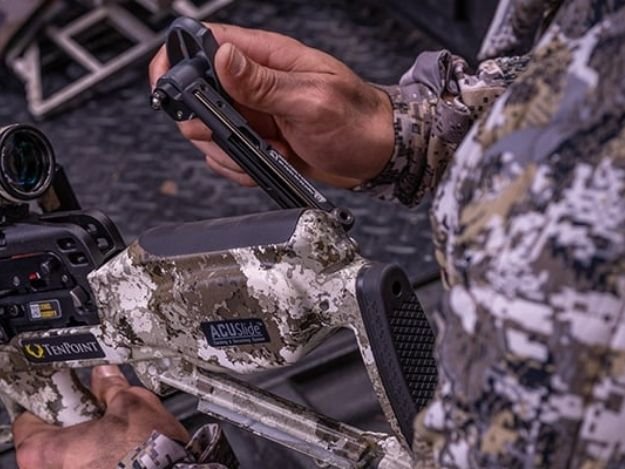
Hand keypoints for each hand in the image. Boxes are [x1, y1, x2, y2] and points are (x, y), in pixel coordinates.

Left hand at [13, 365, 188, 468]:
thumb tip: (106, 376)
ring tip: (115, 431)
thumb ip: (111, 387)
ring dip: (90, 444)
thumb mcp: (131, 403)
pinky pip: (87, 468)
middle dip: (75, 425)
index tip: (67, 396)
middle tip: (97, 411)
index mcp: (46, 451)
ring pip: (72, 458)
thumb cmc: (147, 452)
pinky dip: (101, 459)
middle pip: (52, 442)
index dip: (53, 403)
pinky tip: (123, 450)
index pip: (30, 421)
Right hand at [149, 23, 393, 187]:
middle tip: (236, 133)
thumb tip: (223, 58)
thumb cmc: (356, 119)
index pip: (206, 42)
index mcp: (267, 58)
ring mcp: (254, 114)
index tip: (168, 86)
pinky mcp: (258, 140)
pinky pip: (230, 155)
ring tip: (265, 149)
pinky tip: (270, 161)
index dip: (178, 59)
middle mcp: (255, 84)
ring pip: (210, 131)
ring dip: (229, 149)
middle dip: (206, 121)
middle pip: (198, 94)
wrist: (376, 154)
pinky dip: (242, 166)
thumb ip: (265, 83)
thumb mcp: (312, 100)